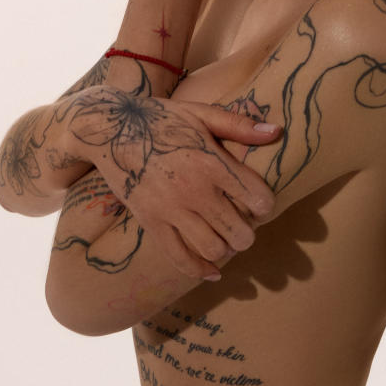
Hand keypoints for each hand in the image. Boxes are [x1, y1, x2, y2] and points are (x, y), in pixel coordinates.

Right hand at [63, 88, 282, 279]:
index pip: (258, 199)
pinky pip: (180, 258)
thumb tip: (276, 132)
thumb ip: (239, 126)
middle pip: (240, 232)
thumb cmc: (161, 119)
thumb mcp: (201, 114)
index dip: (265, 205)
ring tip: (225, 238)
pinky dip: (200, 270)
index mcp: (212, 162)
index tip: (258, 202)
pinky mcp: (151, 223)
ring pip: (214, 249)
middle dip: (248, 232)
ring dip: (226, 249)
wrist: (109, 130)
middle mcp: (194, 190)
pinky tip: (213, 271)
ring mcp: (171, 210)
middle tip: (243, 224)